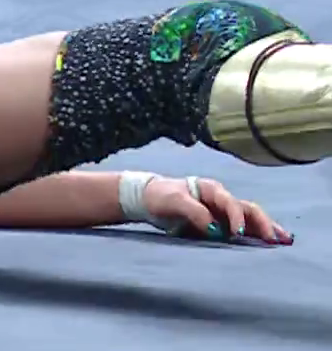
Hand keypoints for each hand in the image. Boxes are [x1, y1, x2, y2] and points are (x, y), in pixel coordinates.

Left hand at [143, 175, 291, 244]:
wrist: (148, 198)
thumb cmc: (160, 196)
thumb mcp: (174, 201)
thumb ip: (194, 212)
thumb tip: (215, 230)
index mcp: (212, 189)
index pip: (231, 204)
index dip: (237, 218)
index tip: (239, 234)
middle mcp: (221, 199)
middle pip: (249, 210)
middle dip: (264, 224)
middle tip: (276, 240)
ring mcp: (222, 211)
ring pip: (250, 218)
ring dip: (266, 229)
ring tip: (284, 242)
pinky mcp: (219, 222)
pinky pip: (242, 227)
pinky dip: (256, 234)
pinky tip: (268, 243)